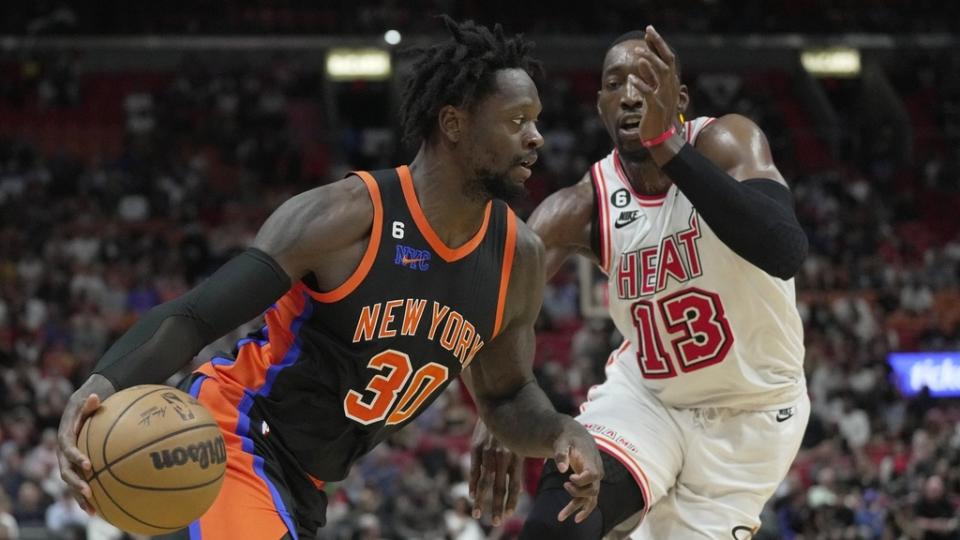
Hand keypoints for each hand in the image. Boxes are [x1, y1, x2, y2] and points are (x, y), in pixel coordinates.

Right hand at [57, 374, 115, 515]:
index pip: (68, 449)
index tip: (89, 464)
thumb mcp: (86, 403)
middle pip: (65, 471)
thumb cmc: (86, 408)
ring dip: (79, 497)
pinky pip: (79, 485)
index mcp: (65, 438)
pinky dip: (86, 498)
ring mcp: (67, 463)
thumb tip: (95, 396)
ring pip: (71, 483)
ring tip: (92, 510)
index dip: (76, 457)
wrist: (77, 413)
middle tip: (89, 491)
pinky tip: (98, 511)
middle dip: (76, 482)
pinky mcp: (75, 470)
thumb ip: (89, 404)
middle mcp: (63, 454)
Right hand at [468, 419, 522, 525]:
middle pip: (499, 486)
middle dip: (497, 506)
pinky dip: (472, 483)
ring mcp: (488, 452)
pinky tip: (472, 495)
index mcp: (516, 455)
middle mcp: (502, 456)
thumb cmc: (515, 422)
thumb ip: (521, 460)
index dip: (511, 501)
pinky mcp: (476, 446)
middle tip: (496, 521)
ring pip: (484, 480)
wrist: (498, 400)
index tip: (508, 514)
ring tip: (479, 514)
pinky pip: (473, 468)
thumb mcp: (522, 439)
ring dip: (481, 499)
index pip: (514, 484)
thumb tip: (523, 485)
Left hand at [553, 421, 603, 522]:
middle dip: (578, 492)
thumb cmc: (567, 439)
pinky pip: (588, 500)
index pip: (592, 475)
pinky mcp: (589, 484)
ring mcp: (594, 480)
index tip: (569, 479)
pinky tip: (575, 519)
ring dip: (577, 508)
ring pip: (590, 499)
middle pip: (592, 489)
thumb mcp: (562, 442)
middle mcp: (596, 472)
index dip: (582, 480)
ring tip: (560, 517)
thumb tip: (561, 469)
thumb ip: (561, 454)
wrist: (575, 436)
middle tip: (565, 485)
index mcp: (591, 461)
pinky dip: (582, 509)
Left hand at [632, 25, 680, 140]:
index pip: (667, 58)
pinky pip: (649, 93)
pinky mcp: (657, 107)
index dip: (658, 44)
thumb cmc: (654, 115)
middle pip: (668, 60)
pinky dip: (641, 84)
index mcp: (670, 82)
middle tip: (648, 30)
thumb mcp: (652, 93)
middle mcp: (670, 86)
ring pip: (662, 73)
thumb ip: (649, 78)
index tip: (649, 31)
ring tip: (638, 51)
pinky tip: (631, 78)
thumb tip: (642, 62)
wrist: (660, 137)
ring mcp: (665, 96)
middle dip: (658, 44)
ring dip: (650, 60)